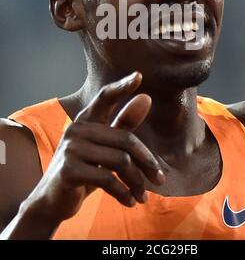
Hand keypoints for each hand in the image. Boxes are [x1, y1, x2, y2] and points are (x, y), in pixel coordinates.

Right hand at [27, 72, 164, 221]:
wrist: (53, 201)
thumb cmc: (84, 172)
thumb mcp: (106, 149)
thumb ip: (124, 124)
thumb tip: (146, 97)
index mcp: (86, 121)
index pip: (105, 97)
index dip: (122, 87)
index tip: (139, 76)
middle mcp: (77, 129)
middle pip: (125, 140)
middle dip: (147, 162)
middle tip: (159, 179)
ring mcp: (71, 148)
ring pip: (121, 161)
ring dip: (136, 182)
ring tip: (142, 195)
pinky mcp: (69, 169)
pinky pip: (108, 179)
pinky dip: (124, 193)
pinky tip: (130, 202)